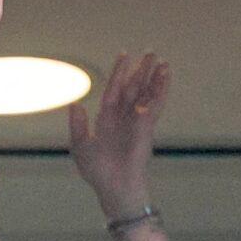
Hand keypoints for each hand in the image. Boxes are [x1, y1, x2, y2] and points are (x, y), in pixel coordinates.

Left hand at [67, 52, 168, 217]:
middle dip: (143, 71)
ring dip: (156, 79)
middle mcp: (124, 119)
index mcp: (107, 119)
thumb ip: (77, 125)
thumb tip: (75, 104)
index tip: (125, 54)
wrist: (114, 188)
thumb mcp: (80, 146)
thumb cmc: (97, 172)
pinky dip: (158, 93)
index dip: (119, 72)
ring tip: (164, 63)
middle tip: (153, 53)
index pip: (115, 90)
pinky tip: (164, 80)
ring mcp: (137, 124)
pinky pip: (153, 107)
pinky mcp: (146, 130)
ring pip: (147, 95)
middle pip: (135, 89)